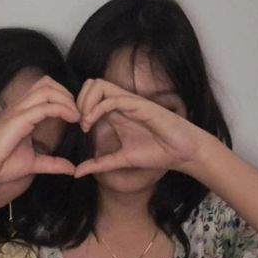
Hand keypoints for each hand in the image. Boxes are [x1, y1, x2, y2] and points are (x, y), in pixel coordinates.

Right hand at [0, 76, 78, 209]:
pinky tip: (72, 120)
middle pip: (47, 82)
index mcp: (22, 111)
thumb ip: (52, 163)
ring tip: (77, 116)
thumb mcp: (33, 163)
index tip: (77, 115)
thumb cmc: (1, 164)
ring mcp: (19, 110)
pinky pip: (45, 107)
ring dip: (66, 99)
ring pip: (47, 89)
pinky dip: (62, 109)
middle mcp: (20, 106)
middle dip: (67, 93)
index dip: (64, 96)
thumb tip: (72, 168)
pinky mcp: (18, 119)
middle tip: (78, 113)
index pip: (45, 89)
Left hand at [74, 78, 203, 177]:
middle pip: (91, 84)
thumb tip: (77, 173)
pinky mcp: (139, 105)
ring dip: (86, 101)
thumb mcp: (121, 160)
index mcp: (115, 112)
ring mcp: (129, 102)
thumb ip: (100, 164)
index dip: (77, 107)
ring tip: (85, 123)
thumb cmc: (156, 152)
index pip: (89, 96)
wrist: (181, 152)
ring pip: (99, 85)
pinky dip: (97, 108)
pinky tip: (91, 124)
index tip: (76, 129)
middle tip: (78, 123)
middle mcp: (120, 103)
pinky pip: (113, 98)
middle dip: (78, 100)